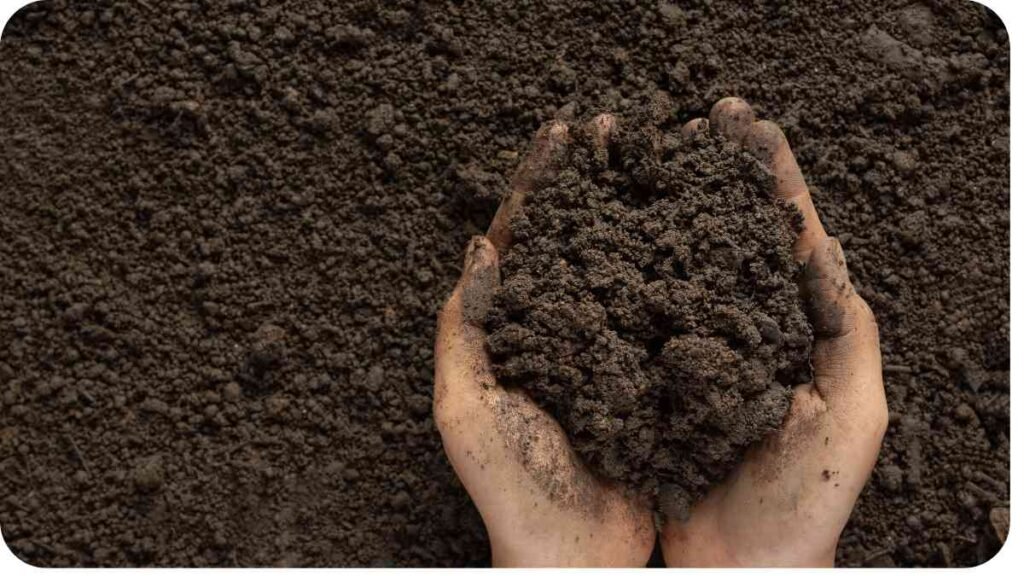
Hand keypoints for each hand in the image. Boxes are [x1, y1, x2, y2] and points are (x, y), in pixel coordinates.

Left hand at [433, 116, 654, 566]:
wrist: (574, 557)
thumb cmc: (509, 489)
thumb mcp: (466, 411)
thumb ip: (465, 332)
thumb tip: (480, 247)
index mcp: (512, 329)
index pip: (521, 239)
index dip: (539, 183)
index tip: (563, 132)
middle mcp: (559, 329)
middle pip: (575, 239)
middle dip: (594, 182)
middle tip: (620, 129)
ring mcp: (605, 349)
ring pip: (624, 267)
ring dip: (640, 214)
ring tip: (665, 164)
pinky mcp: (645, 377)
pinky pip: (663, 314)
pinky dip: (680, 273)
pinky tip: (704, 239)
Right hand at [659, 97, 887, 566]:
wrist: (740, 564)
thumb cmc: (803, 501)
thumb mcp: (851, 416)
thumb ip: (846, 335)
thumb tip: (826, 248)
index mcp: (798, 326)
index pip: (789, 233)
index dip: (769, 174)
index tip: (744, 124)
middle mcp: (745, 325)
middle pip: (732, 232)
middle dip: (717, 172)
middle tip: (697, 119)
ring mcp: (697, 347)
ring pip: (678, 261)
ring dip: (663, 205)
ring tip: (640, 156)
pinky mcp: (654, 374)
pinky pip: (636, 309)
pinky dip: (619, 267)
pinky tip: (600, 234)